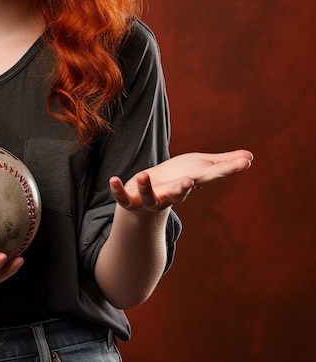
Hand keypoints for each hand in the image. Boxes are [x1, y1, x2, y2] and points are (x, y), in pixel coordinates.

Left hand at [109, 149, 252, 213]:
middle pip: (179, 194)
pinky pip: (123, 197)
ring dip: (148, 189)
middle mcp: (170, 196)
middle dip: (183, 188)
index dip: (228, 170)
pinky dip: (118, 190)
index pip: (210, 177)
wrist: (145, 205)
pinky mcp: (131, 201)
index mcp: (188, 185)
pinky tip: (113, 179)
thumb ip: (222, 165)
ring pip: (151, 198)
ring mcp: (150, 201)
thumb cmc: (174, 182)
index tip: (245, 163)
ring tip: (144, 174)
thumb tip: (249, 158)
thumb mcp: (197, 171)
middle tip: (189, 181)